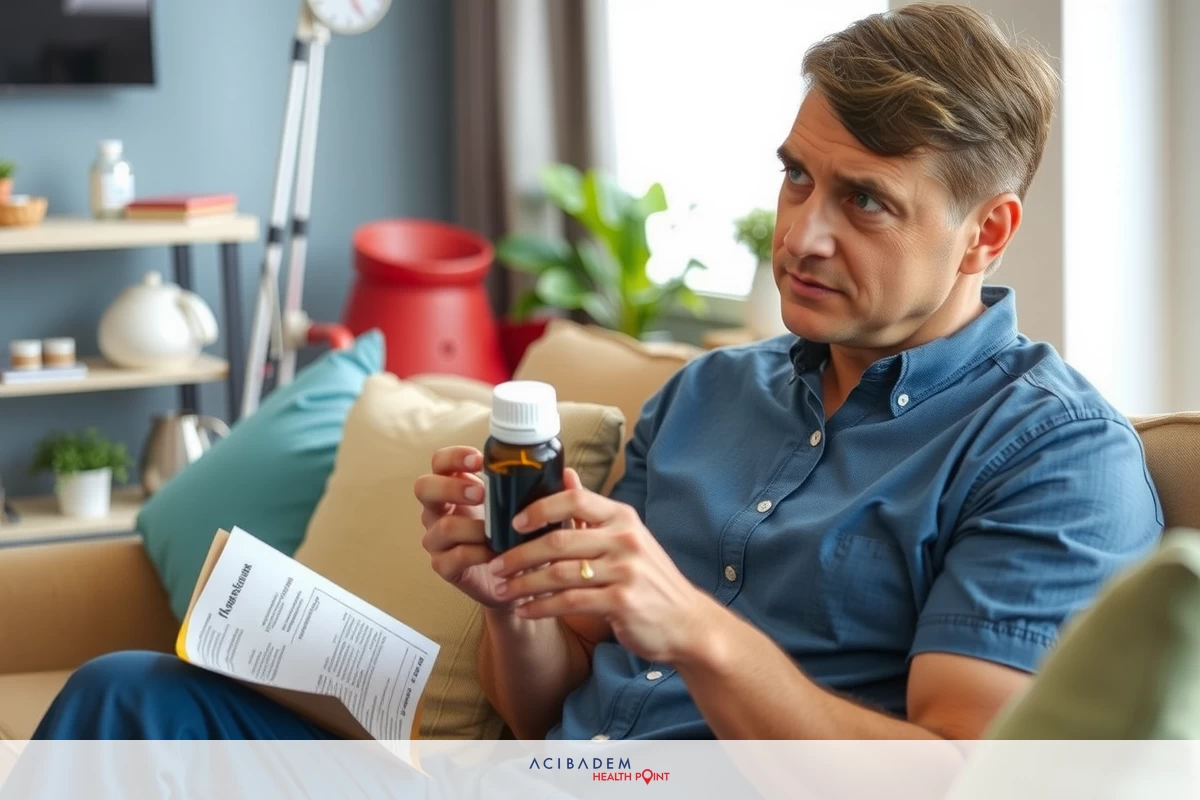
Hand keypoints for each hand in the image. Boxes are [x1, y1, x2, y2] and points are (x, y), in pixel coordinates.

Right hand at [414, 446, 586, 609]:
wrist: (521, 583)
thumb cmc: (522, 537)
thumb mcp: (535, 511)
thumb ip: (547, 492)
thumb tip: (570, 474)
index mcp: (456, 488)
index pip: (440, 462)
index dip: (454, 457)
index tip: (479, 460)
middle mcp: (441, 510)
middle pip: (424, 487)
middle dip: (451, 487)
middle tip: (480, 494)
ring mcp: (438, 539)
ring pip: (441, 526)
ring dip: (472, 527)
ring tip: (494, 531)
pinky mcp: (444, 566)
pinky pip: (452, 556)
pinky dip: (475, 553)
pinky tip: (494, 553)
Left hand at [487, 487, 714, 664]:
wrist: (685, 621)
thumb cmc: (648, 578)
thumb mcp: (626, 537)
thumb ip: (592, 509)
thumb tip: (564, 474)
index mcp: (622, 518)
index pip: (576, 499)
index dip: (540, 508)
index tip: (513, 522)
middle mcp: (625, 539)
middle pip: (559, 540)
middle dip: (519, 554)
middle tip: (495, 564)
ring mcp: (625, 571)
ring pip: (560, 573)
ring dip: (524, 583)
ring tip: (503, 590)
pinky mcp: (622, 601)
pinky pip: (570, 602)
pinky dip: (541, 607)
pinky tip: (524, 611)